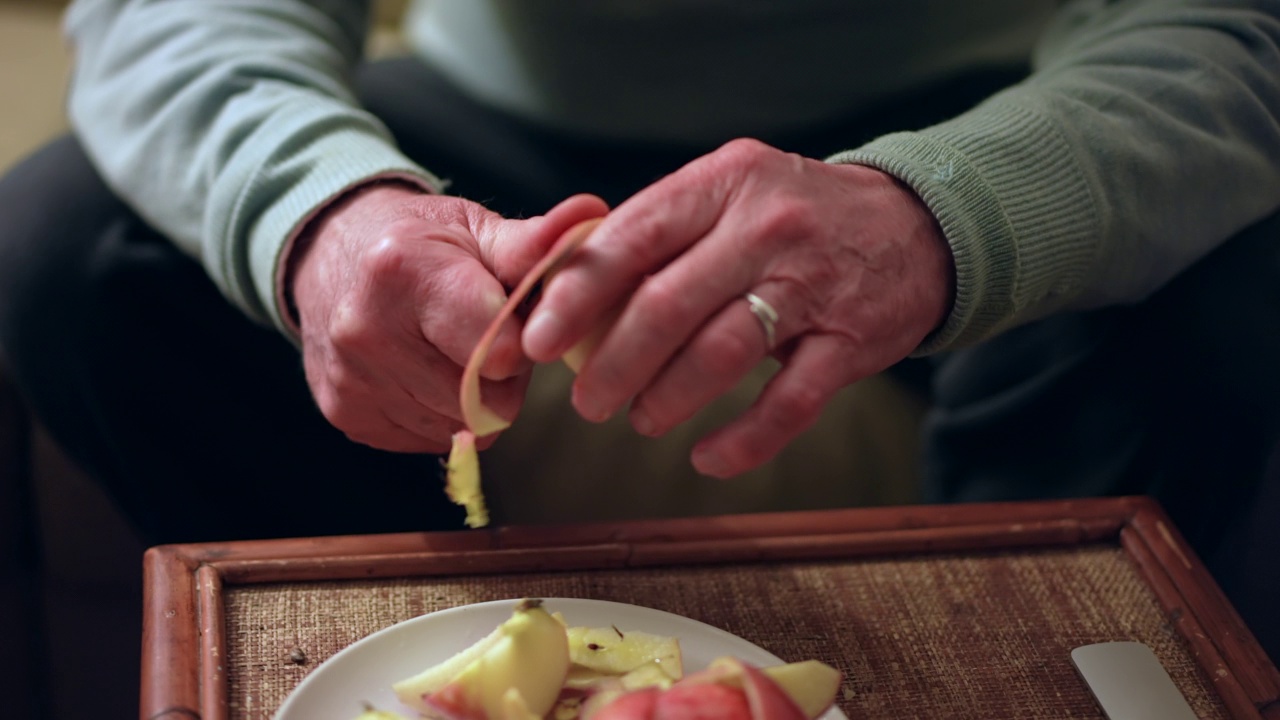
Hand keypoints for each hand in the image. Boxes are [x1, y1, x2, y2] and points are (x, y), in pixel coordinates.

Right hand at [290, 182, 606, 452]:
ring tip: (453, 349)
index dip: (522, 343)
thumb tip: (593, 216)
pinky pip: (430, 440)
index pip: (496, 352)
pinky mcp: (346, 416)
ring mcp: (351, 379)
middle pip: (483, 397)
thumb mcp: (476, 230)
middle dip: (502, 373)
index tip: (516, 321)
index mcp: (404, 271)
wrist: (331, 257)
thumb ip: (536, 242)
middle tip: (486, 334)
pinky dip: (440, 414)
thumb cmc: (421, 242)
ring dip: (474, 398)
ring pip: (460, 425)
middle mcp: (365, 329)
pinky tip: (425, 370)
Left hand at [523, 139, 952, 476]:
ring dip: (666, 399)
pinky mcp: (852, 342)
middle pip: (667, 304)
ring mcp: (815, 285)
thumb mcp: (728, 195)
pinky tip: (707, 457)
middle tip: (586, 401)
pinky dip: (742, 440)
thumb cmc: (794, 216)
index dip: (576, 295)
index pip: (631, 238)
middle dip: (613, 364)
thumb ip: (659, 235)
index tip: (537, 339)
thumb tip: (569, 296)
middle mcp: (766, 228)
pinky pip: (788, 404)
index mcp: (722, 184)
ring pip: (721, 354)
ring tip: (640, 421)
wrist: (917, 226)